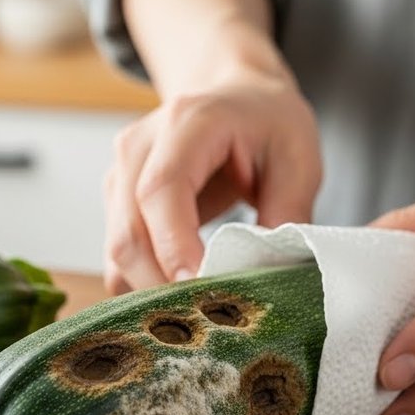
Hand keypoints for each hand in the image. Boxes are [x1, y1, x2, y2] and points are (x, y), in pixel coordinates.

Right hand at [102, 75, 321, 293]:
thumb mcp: (299, 159)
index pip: (161, 190)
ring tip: (198, 314)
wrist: (235, 95)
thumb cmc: (267, 123)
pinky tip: (181, 295)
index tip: (203, 289)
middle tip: (207, 320)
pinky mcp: (115, 202)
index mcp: (188, 122)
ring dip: (151, 289)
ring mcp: (119, 174)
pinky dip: (143, 283)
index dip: (175, 247)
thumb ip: (288, 214)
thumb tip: (268, 274)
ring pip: (116, 251)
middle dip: (162, 284)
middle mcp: (139, 146)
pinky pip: (118, 256)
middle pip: (128, 231)